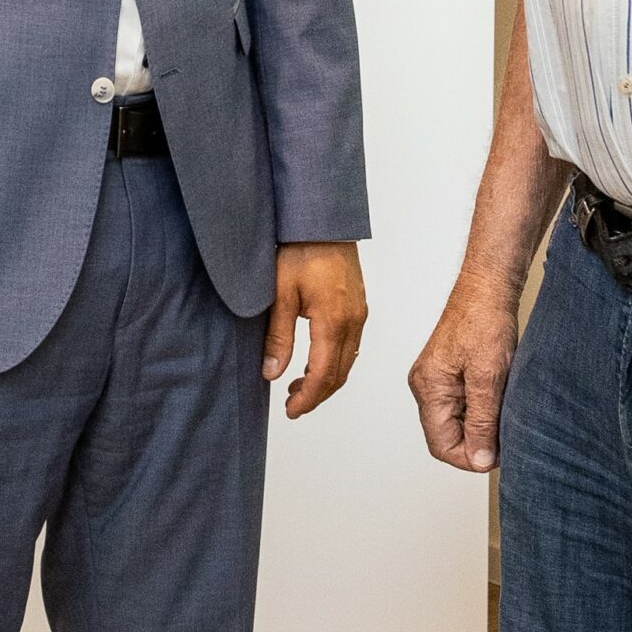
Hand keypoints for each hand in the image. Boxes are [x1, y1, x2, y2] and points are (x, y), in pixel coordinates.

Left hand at [264, 241, 367, 417]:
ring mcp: (359, 313)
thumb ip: (278, 337)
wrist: (322, 220)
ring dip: (326, 379)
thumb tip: (272, 373)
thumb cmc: (299, 249)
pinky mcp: (357, 305)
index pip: (324, 375)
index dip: (308, 399)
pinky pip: (350, 344)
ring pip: (347, 361)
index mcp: (334, 321)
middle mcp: (353, 321)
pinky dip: (334, 361)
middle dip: (317, 394)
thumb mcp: (280, 293)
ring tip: (298, 385)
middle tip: (292, 405)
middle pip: (340, 374)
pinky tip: (314, 360)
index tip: (291, 411)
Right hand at [409, 275, 519, 470]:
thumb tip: (479, 459)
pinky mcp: (449, 372)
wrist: (488, 288)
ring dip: (482, 424)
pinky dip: (482, 408)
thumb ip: (482, 422)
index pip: (441, 445)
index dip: (470, 457)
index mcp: (429, 388)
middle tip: (508, 432)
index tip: (499, 454)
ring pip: (457, 421)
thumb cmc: (484, 322)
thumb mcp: (488, 378)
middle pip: (447, 435)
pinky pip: (462, 404)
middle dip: (478, 440)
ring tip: (505, 409)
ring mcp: (437, 379)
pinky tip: (500, 397)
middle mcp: (426, 386)